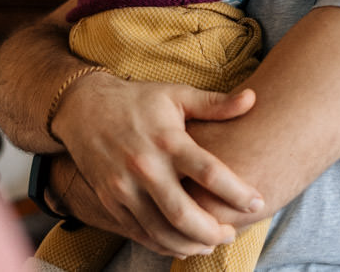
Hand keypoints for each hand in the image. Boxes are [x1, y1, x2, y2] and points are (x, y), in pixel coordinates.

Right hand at [51, 73, 264, 256]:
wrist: (82, 108)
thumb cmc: (136, 100)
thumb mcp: (175, 95)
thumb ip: (214, 103)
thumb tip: (253, 99)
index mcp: (167, 139)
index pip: (209, 172)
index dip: (237, 192)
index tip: (257, 203)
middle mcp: (145, 166)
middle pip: (184, 214)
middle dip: (213, 231)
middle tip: (231, 233)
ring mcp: (124, 187)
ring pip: (161, 231)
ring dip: (190, 244)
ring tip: (210, 242)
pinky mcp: (110, 200)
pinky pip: (140, 233)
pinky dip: (164, 244)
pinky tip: (182, 242)